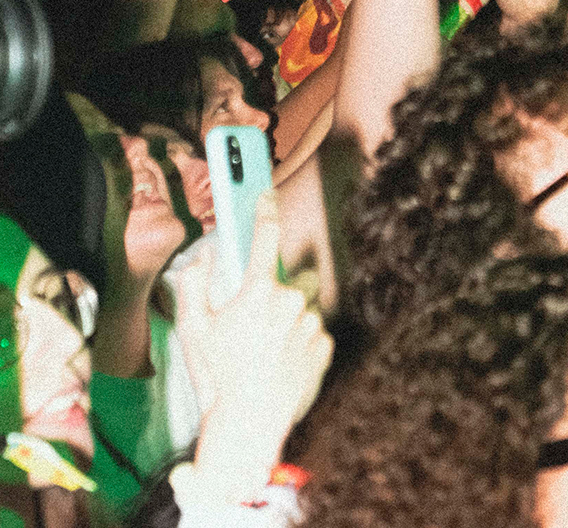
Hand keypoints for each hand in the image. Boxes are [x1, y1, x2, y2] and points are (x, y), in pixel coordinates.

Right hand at [173, 192, 332, 447]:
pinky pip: (312, 332)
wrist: (247, 427)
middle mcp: (290, 301)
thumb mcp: (191, 329)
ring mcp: (310, 324)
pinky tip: (280, 362)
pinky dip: (299, 342)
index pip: (264, 236)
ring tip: (264, 350)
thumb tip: (201, 257)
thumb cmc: (217, 378)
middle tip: (253, 324)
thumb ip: (192, 284)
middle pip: (287, 280)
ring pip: (300, 308)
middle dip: (273, 294)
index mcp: (258, 291)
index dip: (263, 210)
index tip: (265, 193)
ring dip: (287, 320)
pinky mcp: (324, 346)